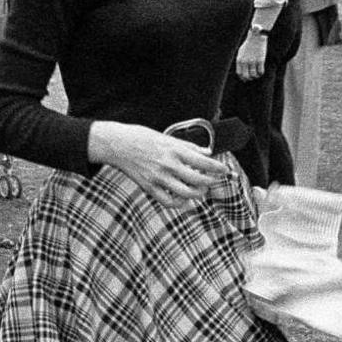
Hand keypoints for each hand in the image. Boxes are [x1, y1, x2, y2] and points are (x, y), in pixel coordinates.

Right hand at [87, 122, 230, 212]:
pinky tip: (184, 201)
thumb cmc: (140, 137)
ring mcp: (158, 178)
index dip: (218, 168)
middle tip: (213, 181)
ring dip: (198, 194)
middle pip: (198, 180)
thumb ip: (188, 146)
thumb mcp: (167, 137)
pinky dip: (179, 204)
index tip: (224, 170)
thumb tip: (206, 152)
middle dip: (210, 182)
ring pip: (186, 193)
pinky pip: (168, 201)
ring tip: (200, 190)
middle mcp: (169, 165)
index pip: (204, 162)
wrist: (117, 144)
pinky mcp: (149, 187)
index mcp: (174, 150)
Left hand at [234, 31, 267, 79]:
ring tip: (257, 75)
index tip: (246, 78)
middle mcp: (245, 62)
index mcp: (239, 60)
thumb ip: (240, 61)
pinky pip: (260, 72)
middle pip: (246, 76)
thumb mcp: (241, 52)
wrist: (256, 37)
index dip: (242, 77)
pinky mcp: (260, 60)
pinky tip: (261, 71)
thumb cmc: (248, 44)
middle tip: (252, 77)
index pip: (239, 73)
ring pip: (254, 75)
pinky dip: (261, 74)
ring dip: (256, 76)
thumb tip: (240, 73)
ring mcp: (253, 61)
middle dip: (249, 79)